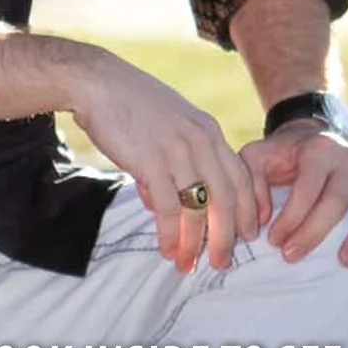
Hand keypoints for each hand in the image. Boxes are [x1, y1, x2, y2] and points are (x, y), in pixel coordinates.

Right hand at [73, 54, 258, 272]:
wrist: (98, 83)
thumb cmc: (130, 104)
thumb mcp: (169, 124)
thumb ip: (176, 161)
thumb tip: (163, 205)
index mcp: (208, 131)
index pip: (241, 176)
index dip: (248, 209)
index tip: (248, 234)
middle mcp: (200, 141)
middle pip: (226, 198)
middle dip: (225, 236)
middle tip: (221, 261)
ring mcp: (177, 151)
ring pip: (198, 209)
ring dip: (195, 242)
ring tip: (188, 264)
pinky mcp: (151, 161)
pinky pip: (168, 208)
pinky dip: (169, 234)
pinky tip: (165, 249)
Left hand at [240, 122, 347, 267]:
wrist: (311, 137)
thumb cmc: (281, 155)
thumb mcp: (256, 157)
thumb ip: (251, 183)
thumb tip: (259, 222)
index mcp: (320, 149)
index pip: (308, 187)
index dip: (290, 217)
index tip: (273, 241)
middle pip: (338, 201)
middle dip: (314, 233)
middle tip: (291, 256)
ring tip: (343, 262)